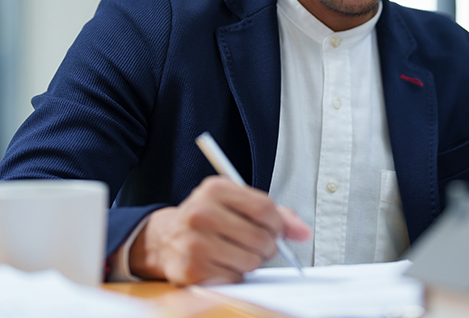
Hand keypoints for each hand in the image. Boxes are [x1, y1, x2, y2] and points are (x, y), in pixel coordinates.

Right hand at [129, 176, 310, 284]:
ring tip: (235, 254)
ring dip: (250, 262)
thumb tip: (303, 233)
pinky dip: (234, 276)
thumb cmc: (208, 220)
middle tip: (256, 246)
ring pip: (250, 261)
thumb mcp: (238, 205)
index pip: (265, 208)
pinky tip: (221, 264)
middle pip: (260, 237)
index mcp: (215, 189)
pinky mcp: (192, 269)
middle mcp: (201, 212)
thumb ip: (275, 215)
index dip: (278, 224)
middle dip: (266, 246)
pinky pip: (234, 279)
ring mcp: (194, 242)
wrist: (165, 239)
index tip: (275, 230)